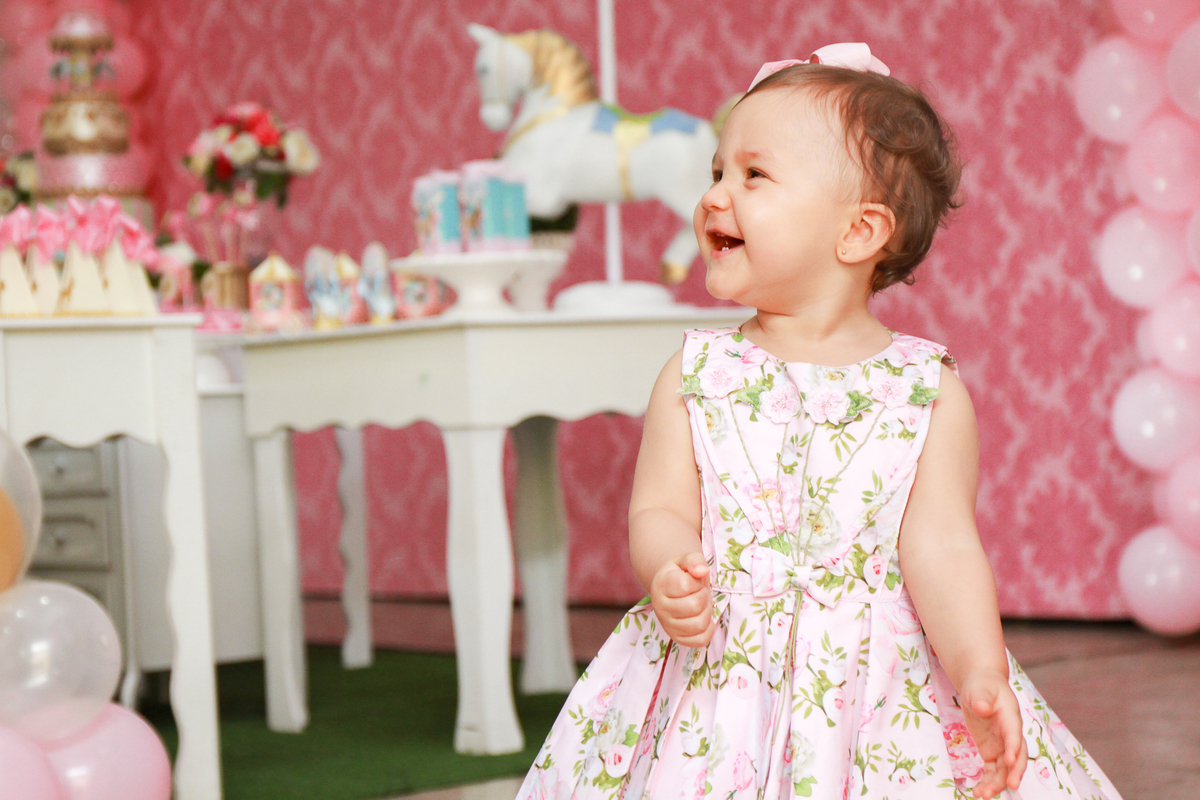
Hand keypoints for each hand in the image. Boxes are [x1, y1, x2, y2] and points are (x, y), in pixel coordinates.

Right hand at [649, 551, 713, 647]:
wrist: (671, 589)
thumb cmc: (681, 574)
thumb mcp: (686, 560)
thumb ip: (694, 560)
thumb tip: (702, 571)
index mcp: (661, 585)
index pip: (685, 585)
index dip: (697, 581)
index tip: (694, 580)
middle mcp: (661, 607)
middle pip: (695, 606)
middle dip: (704, 596)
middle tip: (700, 592)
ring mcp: (668, 625)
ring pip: (699, 624)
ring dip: (707, 612)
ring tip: (701, 604)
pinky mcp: (678, 638)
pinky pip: (701, 640)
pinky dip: (708, 629)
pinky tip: (703, 617)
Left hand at [961, 669, 1026, 798]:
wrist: (983, 688)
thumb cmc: (983, 686)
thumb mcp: (980, 688)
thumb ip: (981, 698)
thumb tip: (981, 708)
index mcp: (1010, 717)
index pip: (1015, 734)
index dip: (1014, 747)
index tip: (1009, 760)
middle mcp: (1010, 735)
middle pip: (1017, 757)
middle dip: (1014, 772)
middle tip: (1010, 786)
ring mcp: (1002, 745)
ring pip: (1005, 769)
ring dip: (997, 783)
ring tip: (983, 795)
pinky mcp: (992, 752)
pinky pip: (993, 771)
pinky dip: (988, 782)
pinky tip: (978, 793)